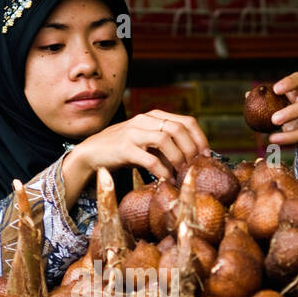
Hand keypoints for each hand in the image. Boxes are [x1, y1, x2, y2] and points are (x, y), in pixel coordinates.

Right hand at [62, 110, 209, 205]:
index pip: (186, 121)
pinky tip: (166, 180)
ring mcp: (134, 132)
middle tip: (194, 167)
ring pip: (166, 139)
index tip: (206, 156)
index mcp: (154, 116)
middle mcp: (145, 120)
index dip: (200, 139)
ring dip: (178, 159)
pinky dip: (162, 171)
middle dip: (191, 150)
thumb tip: (193, 158)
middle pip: (179, 129)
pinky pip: (150, 159)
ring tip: (181, 173)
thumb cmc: (123, 150)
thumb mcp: (147, 142)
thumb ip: (166, 145)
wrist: (92, 153)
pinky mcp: (124, 148)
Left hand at [265, 73, 297, 150]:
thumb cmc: (288, 107)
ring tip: (272, 136)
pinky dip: (287, 140)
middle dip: (292, 112)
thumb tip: (248, 95)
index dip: (290, 83)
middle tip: (274, 119)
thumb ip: (266, 97)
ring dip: (290, 133)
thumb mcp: (279, 100)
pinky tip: (274, 140)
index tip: (276, 89)